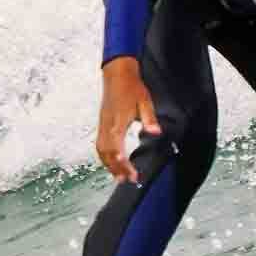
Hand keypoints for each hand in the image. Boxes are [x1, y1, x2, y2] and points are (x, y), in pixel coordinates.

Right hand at [94, 56, 158, 182]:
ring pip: (101, 151)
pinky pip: (100, 145)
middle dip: (116, 169)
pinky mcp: (102, 124)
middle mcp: (107, 126)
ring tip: (119, 177)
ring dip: (109, 165)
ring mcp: (103, 125)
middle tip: (128, 181)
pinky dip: (105, 157)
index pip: (117, 149)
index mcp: (117, 122)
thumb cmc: (131, 87)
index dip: (123, 164)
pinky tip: (112, 162)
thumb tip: (155, 132)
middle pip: (108, 154)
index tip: (132, 175)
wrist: (117, 74)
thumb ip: (149, 118)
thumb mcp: (144, 101)